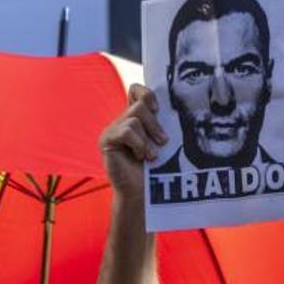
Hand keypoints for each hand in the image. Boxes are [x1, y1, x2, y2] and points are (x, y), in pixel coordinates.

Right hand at [99, 84, 167, 203]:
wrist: (143, 193)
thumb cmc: (156, 170)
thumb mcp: (162, 141)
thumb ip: (162, 123)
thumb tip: (176, 107)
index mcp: (136, 118)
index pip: (137, 90)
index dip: (148, 94)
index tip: (159, 109)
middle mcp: (122, 120)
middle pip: (140, 103)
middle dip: (155, 123)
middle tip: (163, 141)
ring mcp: (113, 129)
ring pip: (135, 118)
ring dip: (148, 138)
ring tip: (151, 155)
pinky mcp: (106, 140)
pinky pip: (126, 131)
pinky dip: (138, 143)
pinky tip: (140, 156)